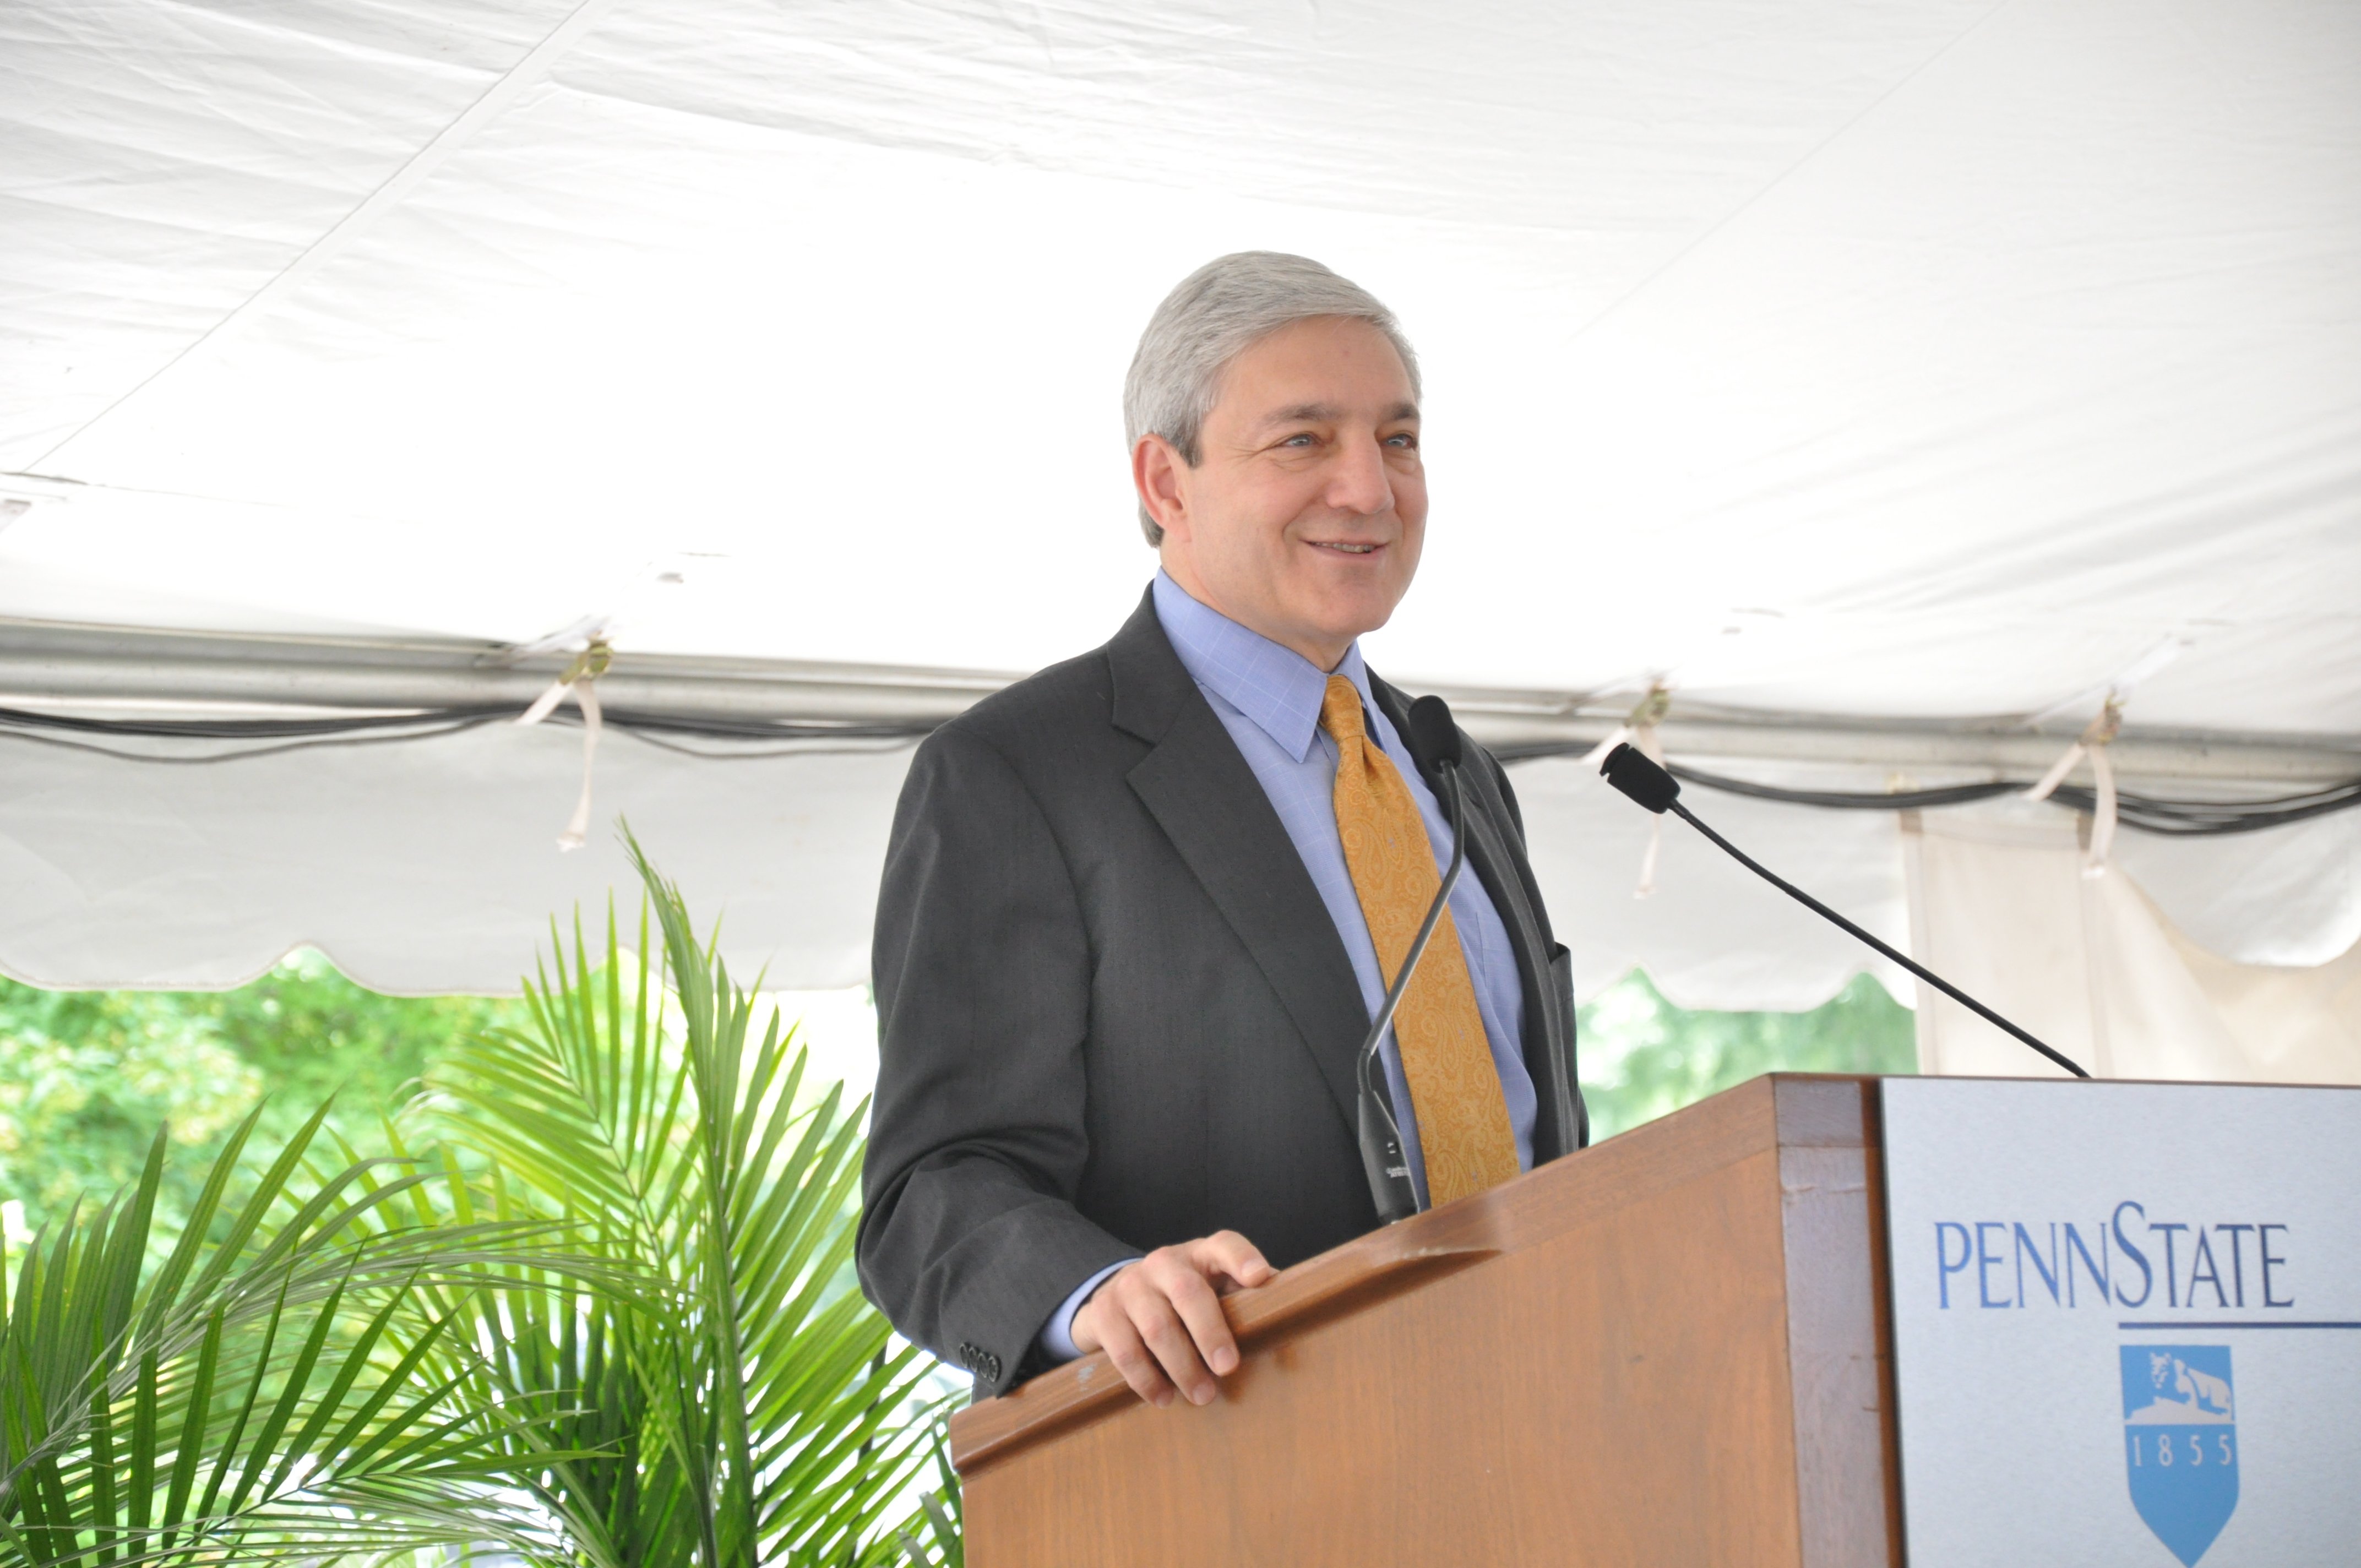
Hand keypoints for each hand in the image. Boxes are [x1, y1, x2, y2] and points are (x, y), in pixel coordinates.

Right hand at [1070, 1231, 1275, 1406]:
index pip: (1224, 1245)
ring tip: (1202, 1395)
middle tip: (1228, 1367)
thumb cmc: (1185, 1299)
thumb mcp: (1214, 1289)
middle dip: (1210, 1332)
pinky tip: (1164, 1397)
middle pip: (1188, 1291)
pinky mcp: (1104, 1312)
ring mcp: (1130, 1285)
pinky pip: (1124, 1350)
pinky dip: (1146, 1379)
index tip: (1260, 1277)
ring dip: (1181, 1366)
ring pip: (1156, 1327)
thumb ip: (1245, 1299)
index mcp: (1201, 1254)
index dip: (1242, 1258)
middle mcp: (1164, 1262)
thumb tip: (1291, 1316)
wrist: (1121, 1296)